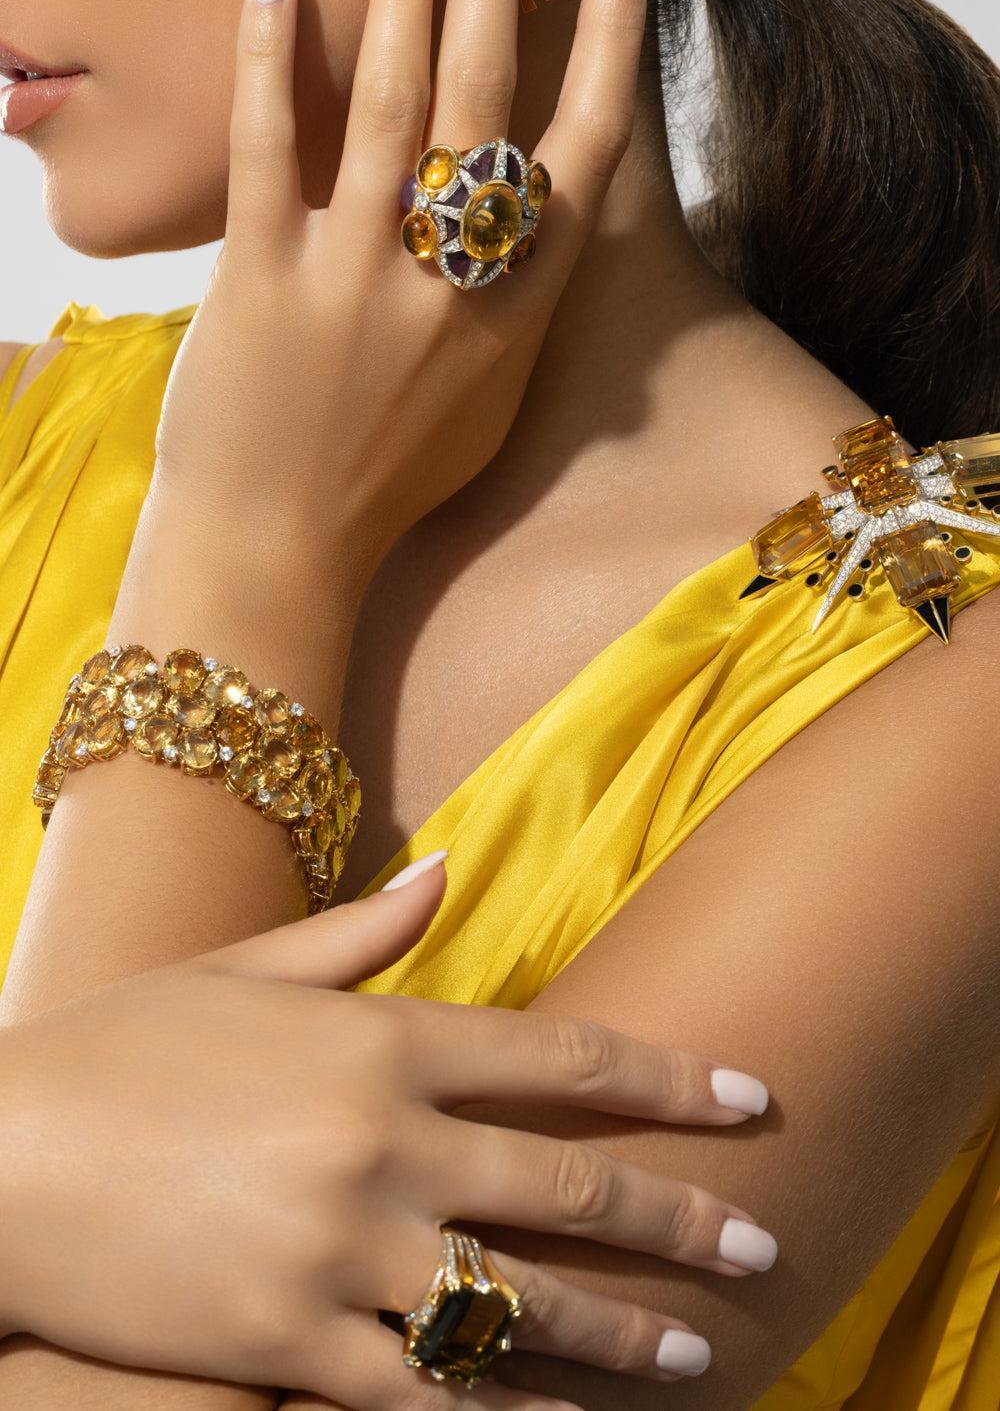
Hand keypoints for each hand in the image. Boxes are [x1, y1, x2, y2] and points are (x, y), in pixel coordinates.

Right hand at [2, 859, 773, 1405]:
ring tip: (702, 1354)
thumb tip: (448, 871)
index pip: (561, 1054)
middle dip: (680, 1217)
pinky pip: (426, 1396)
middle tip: (764, 1245)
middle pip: (568, 1183)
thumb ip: (361, 933)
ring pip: (518, 1303)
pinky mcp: (285, 1343)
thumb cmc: (119, 1049)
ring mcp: (338, 1247)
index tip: (752, 1098)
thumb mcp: (241, 968)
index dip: (669, 1077)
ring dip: (623, 1334)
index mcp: (377, 1038)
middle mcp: (380, 1139)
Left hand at [151, 0, 648, 579]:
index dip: (606, 49)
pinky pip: (270, 143)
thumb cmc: (385, 487)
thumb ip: (515, 318)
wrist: (281, 550)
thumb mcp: (484, 410)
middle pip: (488, 101)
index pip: (581, 158)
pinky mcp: (262, 275)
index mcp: (515, 316)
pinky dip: (277, 55)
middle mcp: (448, 284)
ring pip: (394, 102)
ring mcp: (355, 276)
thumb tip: (537, 236)